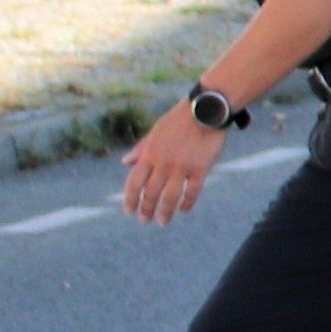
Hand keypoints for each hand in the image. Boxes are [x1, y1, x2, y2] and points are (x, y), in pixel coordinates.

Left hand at [122, 98, 223, 224]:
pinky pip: (192, 191)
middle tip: (144, 220)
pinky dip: (187, 203)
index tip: (129, 211)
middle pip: (151, 193)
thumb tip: (124, 162)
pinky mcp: (201, 168)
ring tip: (162, 221)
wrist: (206, 109)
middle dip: (146, 209)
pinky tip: (183, 210)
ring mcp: (182, 166)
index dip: (130, 199)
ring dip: (164, 212)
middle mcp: (164, 162)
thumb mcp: (155, 131)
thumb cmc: (179, 119)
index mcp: (150, 153)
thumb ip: (140, 148)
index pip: (134, 182)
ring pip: (170, 196)